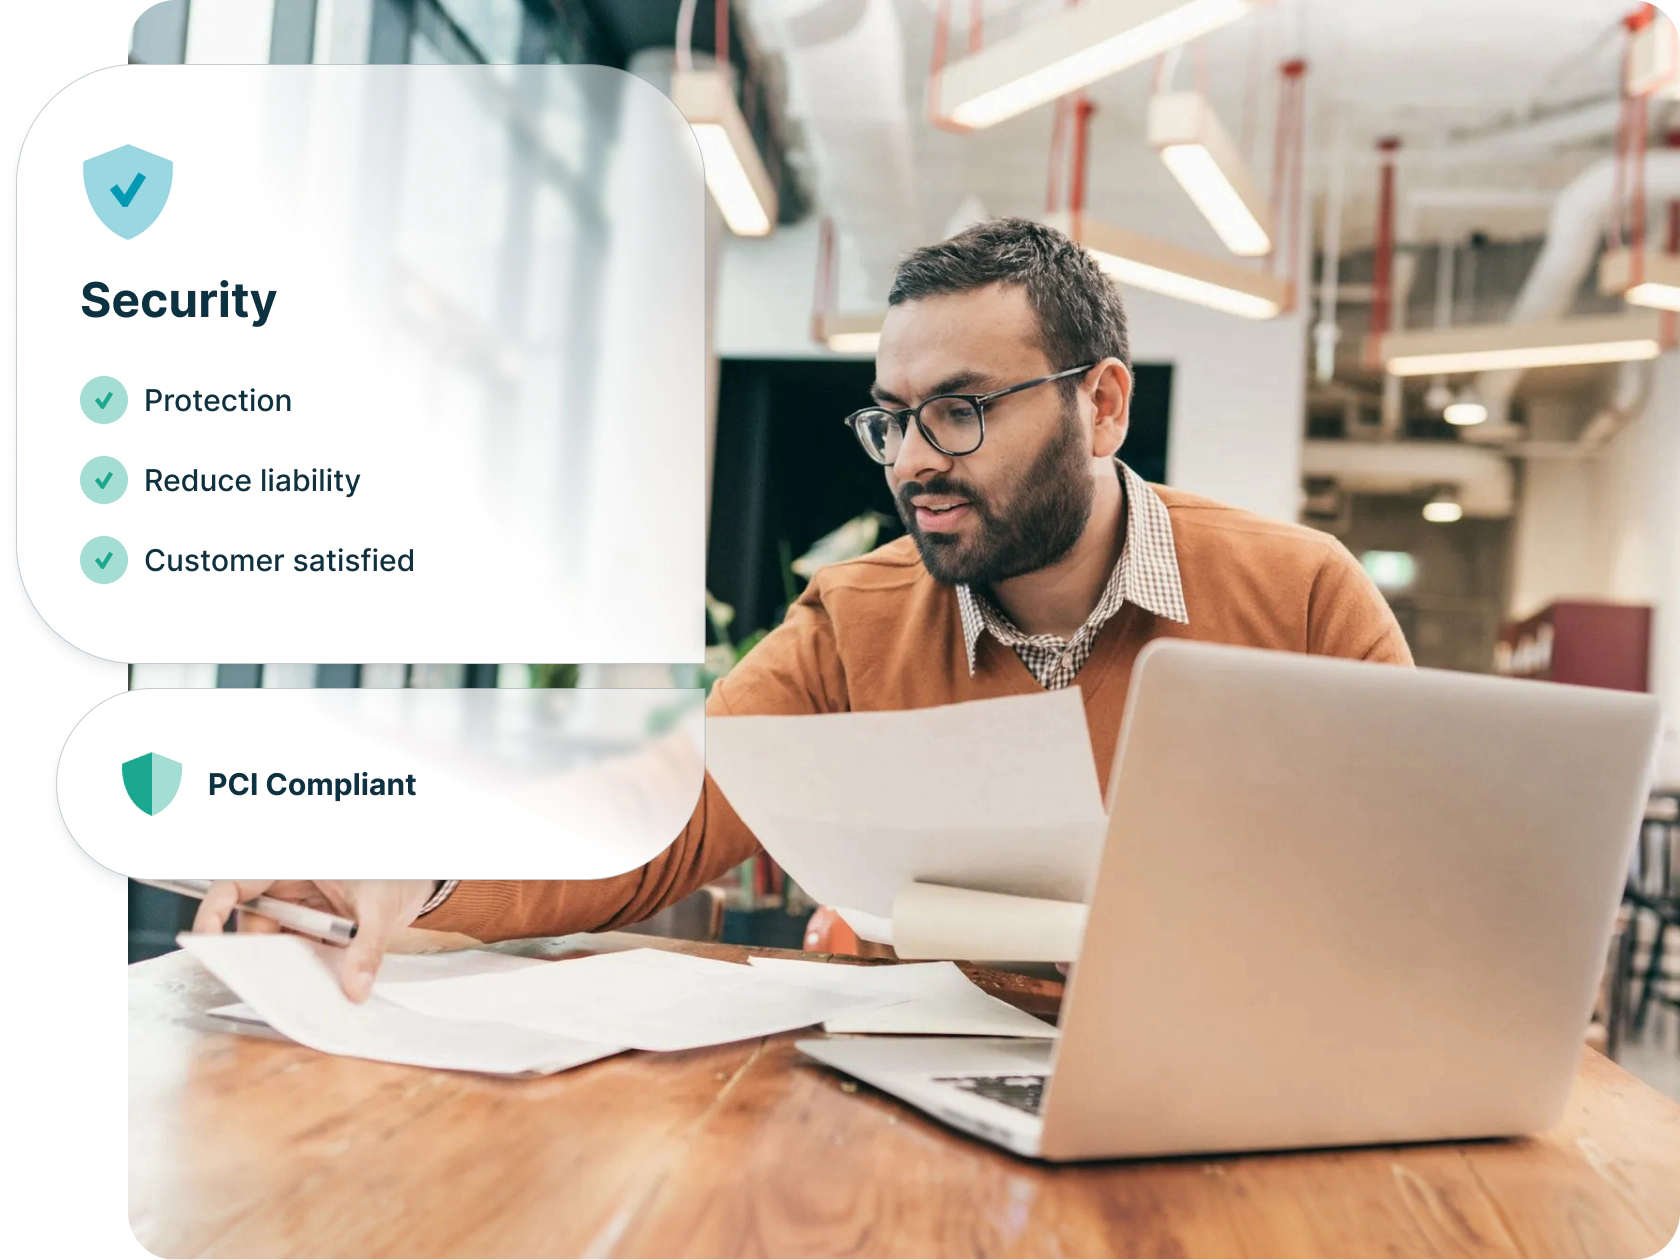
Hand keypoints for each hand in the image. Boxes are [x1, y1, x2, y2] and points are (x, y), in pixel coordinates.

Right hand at [190, 880, 438, 1001]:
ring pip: (275, 943)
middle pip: (253, 923)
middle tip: (270, 980)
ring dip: (288, 965)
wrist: (421, 882)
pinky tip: (319, 982)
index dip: (214, 909)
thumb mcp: (380, 909)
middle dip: (261, 952)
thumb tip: (354, 987)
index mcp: (292, 865)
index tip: (206, 938)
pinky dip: (305, 969)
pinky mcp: (311, 930)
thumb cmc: (398, 874)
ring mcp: (299, 910)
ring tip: (304, 985)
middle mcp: (288, 887)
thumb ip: (367, 948)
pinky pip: (297, 952)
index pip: (236, 884)